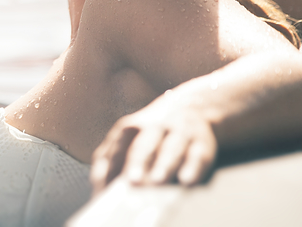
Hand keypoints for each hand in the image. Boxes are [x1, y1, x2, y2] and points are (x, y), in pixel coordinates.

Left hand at [90, 95, 217, 193]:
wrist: (192, 108)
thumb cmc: (152, 136)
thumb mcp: (127, 142)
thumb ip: (109, 164)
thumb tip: (100, 193)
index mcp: (129, 129)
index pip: (116, 150)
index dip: (111, 169)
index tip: (107, 190)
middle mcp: (153, 128)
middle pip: (143, 146)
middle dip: (137, 163)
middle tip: (131, 182)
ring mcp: (179, 132)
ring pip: (171, 148)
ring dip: (164, 165)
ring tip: (158, 182)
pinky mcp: (202, 141)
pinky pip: (198, 154)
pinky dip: (194, 167)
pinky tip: (188, 181)